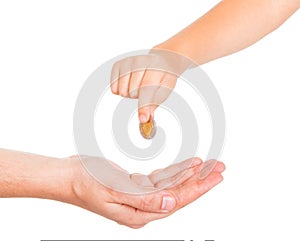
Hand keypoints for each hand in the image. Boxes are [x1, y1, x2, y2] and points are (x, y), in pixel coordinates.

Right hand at [68, 156, 224, 227]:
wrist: (68, 176)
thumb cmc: (86, 182)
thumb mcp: (113, 190)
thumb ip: (143, 200)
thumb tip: (171, 203)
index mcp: (139, 213)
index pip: (176, 200)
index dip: (198, 187)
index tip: (216, 175)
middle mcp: (143, 208)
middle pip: (178, 193)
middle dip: (200, 180)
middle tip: (220, 167)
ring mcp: (139, 197)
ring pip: (171, 185)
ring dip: (189, 174)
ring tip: (207, 163)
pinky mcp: (135, 186)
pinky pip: (160, 179)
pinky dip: (174, 172)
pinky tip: (186, 166)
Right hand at [110, 49, 191, 122]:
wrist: (161, 62)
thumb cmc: (162, 78)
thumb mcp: (164, 90)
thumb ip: (153, 104)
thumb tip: (144, 118)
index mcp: (156, 68)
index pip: (147, 89)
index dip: (144, 105)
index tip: (142, 118)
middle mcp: (140, 61)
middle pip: (132, 92)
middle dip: (139, 96)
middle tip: (146, 89)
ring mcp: (128, 61)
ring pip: (122, 90)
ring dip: (129, 93)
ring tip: (138, 85)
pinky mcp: (118, 64)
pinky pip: (113, 86)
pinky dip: (119, 90)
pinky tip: (128, 84)